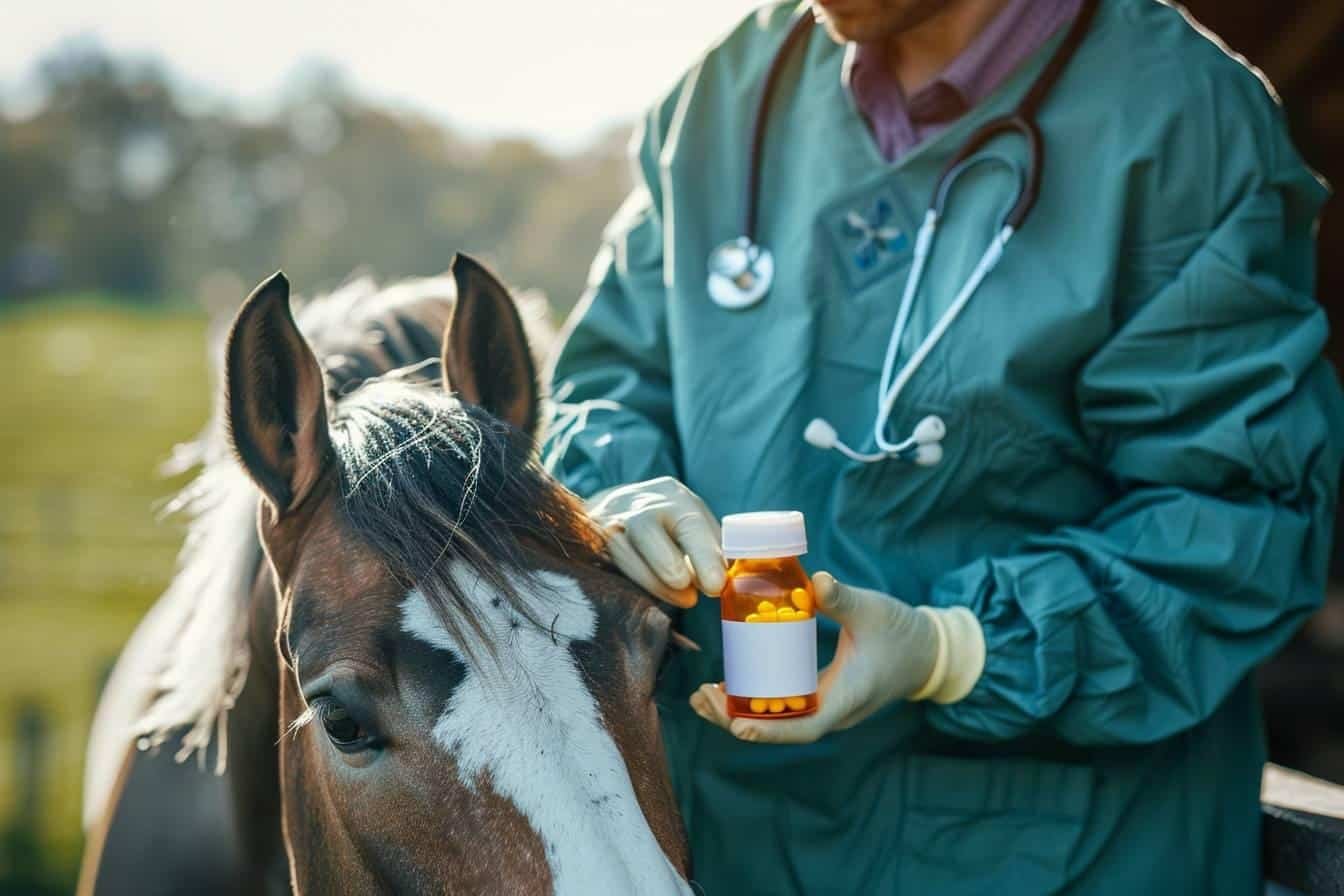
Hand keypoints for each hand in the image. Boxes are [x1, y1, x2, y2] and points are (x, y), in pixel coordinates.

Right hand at [586, 476, 725, 606]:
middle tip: (690, 598)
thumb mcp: (692, 529)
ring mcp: (607, 518)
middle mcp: (637, 503)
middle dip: (667, 564)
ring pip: (620, 548)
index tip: (716, 585)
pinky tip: (641, 599)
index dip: (703, 554)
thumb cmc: (668, 528)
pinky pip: (600, 561)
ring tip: (678, 601)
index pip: (689, 523)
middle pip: (646, 529)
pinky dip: (623, 582)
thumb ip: (708, 551)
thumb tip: (722, 582)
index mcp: (672, 497)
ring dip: (649, 581)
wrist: (616, 509)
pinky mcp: (587, 538)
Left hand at [690, 572, 983, 743]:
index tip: (737, 727)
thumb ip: (844, 598)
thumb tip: (817, 582)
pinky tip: (728, 688)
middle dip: (738, 720)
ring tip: (701, 697)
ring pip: (777, 722)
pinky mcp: (821, 698)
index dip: (770, 731)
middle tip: (701, 697)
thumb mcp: (873, 610)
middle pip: (780, 730)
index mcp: (846, 698)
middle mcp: (833, 712)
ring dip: (740, 714)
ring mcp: (826, 708)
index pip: (805, 727)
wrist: (926, 652)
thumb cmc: (901, 631)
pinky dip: (755, 703)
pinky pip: (783, 709)